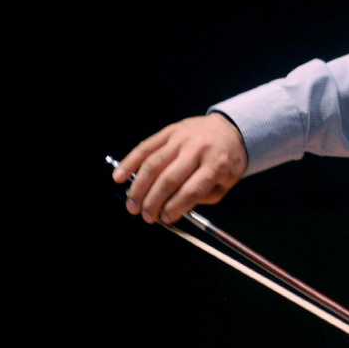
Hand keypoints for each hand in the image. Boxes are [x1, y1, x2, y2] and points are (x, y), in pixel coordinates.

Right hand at [113, 113, 247, 223]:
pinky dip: (129, 163)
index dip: (175, 207)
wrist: (230, 128)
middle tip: (145, 216)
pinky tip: (118, 177)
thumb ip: (204, 196)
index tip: (166, 219)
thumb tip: (175, 209)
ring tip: (132, 205)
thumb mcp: (226, 182)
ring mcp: (181, 139)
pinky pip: (145, 147)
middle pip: (169, 179)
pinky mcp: (169, 131)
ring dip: (139, 188)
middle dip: (153, 201)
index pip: (191, 190)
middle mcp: (198, 150)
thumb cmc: (227, 160)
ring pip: (153, 164)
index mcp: (216, 165)